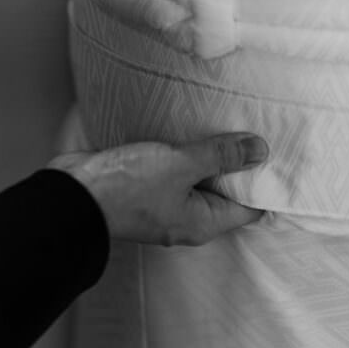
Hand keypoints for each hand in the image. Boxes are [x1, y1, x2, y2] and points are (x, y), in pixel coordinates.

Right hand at [49, 133, 267, 245]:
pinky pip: (176, 173)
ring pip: (199, 180)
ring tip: (225, 124)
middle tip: (254, 130)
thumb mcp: (181, 165)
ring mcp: (166, 205)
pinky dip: (185, 155)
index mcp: (203, 223)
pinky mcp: (146, 189)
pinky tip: (189, 132)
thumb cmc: (127, 187)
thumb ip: (221, 156)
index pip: (249, 209)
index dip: (264, 183)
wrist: (74, 193)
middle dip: (238, 165)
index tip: (274, 153)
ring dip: (209, 157)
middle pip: (225, 193)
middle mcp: (188, 219)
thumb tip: (259, 151)